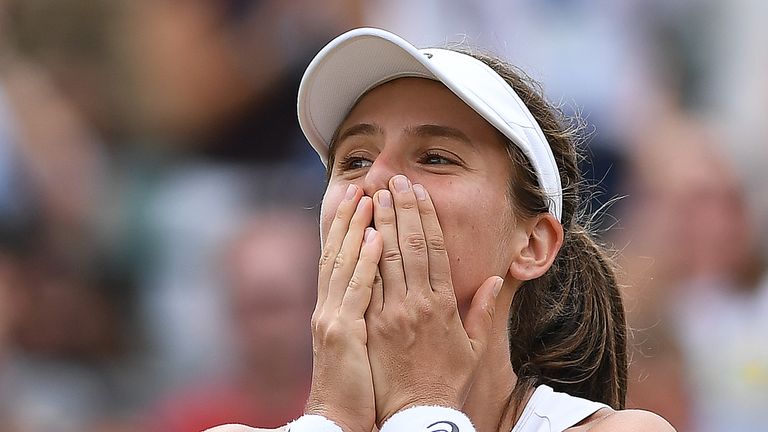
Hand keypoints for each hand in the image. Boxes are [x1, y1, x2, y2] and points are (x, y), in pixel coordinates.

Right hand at [306, 185, 382, 431]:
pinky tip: (374, 239)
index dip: (349, 228)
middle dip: (351, 217)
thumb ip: (367, 314)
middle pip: (338, 252)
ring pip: (345, 263)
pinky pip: (358, 292)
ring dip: (356, 228)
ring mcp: (334, 318)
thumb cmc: (357, 387)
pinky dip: (364, 263)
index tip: (361, 200)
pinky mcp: (343, 334)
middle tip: (362, 184)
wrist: (339, 420)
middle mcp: (330, 307)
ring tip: (369, 197)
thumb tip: (376, 291)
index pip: (341, 259)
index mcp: (336, 310)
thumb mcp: (360, 347)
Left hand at [366, 176, 502, 424]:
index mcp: (443, 305)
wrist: (415, 413)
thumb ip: (483, 310)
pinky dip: (362, 257)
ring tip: (374, 196)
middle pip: (408, 246)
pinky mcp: (372, 325)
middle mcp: (417, 304)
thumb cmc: (447, 380)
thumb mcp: (474, 347)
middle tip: (393, 182)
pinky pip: (366, 284)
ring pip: (384, 259)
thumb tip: (495, 279)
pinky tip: (358, 234)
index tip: (418, 192)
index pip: (434, 249)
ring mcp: (391, 313)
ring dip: (379, 224)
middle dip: (401, 210)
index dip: (426, 217)